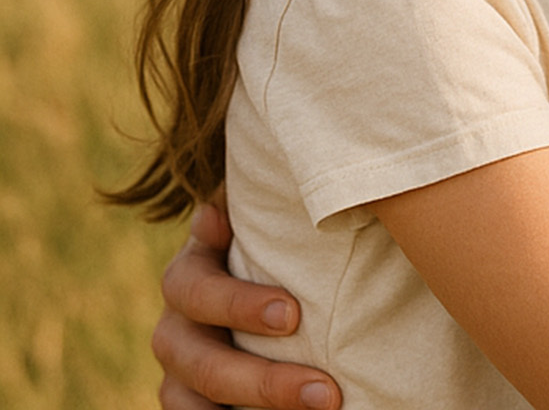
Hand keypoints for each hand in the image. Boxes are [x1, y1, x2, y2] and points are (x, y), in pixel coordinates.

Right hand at [153, 195, 340, 409]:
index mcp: (189, 272)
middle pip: (199, 361)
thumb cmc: (274, 237)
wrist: (266, 280)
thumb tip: (216, 213)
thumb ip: (257, 208)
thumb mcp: (265, 219)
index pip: (195, 289)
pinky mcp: (188, 400)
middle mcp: (174, 326)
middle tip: (324, 390)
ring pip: (191, 404)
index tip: (293, 315)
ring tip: (322, 408)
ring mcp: (177, 372)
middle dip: (261, 379)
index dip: (238, 305)